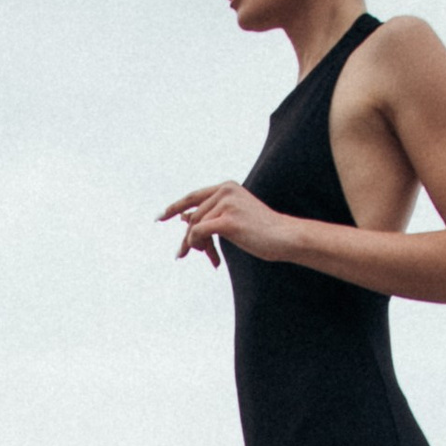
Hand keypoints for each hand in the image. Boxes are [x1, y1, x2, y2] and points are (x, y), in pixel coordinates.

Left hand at [160, 180, 287, 265]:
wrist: (284, 237)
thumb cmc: (261, 232)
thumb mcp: (231, 221)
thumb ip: (209, 216)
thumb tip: (183, 217)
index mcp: (227, 187)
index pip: (193, 196)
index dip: (175, 207)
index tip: (161, 217)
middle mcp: (225, 191)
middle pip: (193, 217)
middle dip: (191, 239)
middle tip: (192, 256)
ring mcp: (226, 203)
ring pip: (194, 226)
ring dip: (197, 246)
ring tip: (211, 258)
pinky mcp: (227, 219)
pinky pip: (198, 233)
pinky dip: (199, 246)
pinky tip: (212, 258)